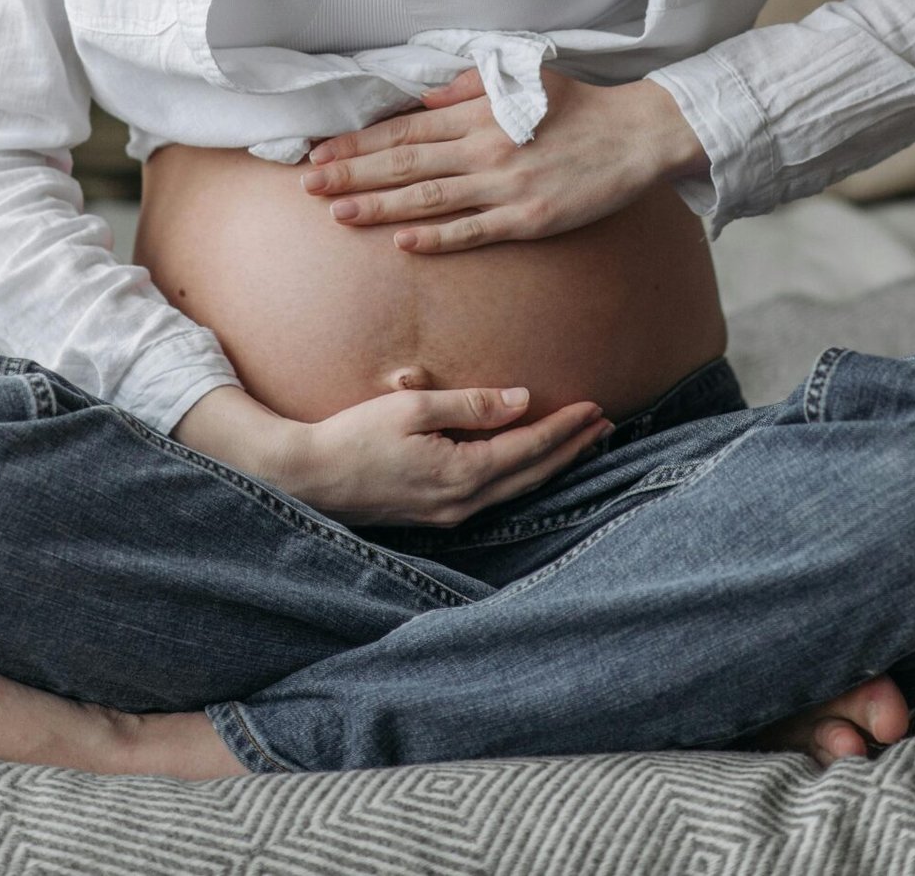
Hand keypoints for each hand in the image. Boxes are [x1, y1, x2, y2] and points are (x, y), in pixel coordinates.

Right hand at [279, 381, 614, 526]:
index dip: (565, 428)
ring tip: (580, 442)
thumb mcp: (413, 408)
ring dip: (551, 464)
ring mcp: (449, 514)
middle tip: (605, 424)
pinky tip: (529, 462)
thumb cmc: (355, 436)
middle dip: (571, 448)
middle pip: (532, 475)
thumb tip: (522, 400)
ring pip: (516, 489)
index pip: (528, 448)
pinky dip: (521, 475)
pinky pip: (494, 495)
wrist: (309, 479)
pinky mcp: (435, 514)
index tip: (595, 406)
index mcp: (461, 475)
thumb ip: (470, 404)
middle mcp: (462, 504)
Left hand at [298, 65, 704, 253]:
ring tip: (337, 213)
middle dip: (351, 173)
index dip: (358, 141)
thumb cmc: (578, 106)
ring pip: (429, 198)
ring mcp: (506, 186)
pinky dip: (436, 238)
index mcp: (479, 112)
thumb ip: (467, 88)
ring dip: (380, 206)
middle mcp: (485, 147)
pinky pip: (473, 231)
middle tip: (307, 183)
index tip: (319, 149)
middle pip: (405, 162)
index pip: (404, 128)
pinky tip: (402, 243)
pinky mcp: (529, 220)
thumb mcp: (520, 79)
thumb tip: (421, 98)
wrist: (636, 135)